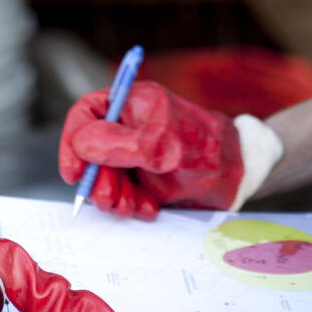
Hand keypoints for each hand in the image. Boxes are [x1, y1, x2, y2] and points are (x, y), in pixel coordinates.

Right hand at [59, 81, 243, 218]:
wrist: (239, 176)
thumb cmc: (207, 150)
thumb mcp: (162, 145)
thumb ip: (119, 144)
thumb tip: (80, 144)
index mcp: (132, 103)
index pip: (85, 113)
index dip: (73, 142)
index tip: (73, 172)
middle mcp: (129, 126)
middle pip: (90, 151)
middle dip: (96, 179)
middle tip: (108, 199)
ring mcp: (136, 153)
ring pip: (103, 177)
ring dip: (112, 197)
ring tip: (131, 207)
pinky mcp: (144, 177)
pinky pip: (122, 194)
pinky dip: (130, 205)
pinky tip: (149, 208)